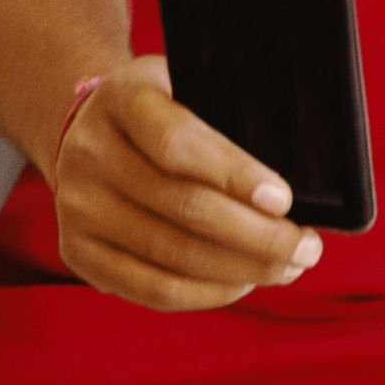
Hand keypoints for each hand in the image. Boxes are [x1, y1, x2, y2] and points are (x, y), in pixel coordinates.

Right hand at [47, 57, 321, 311]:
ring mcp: (77, 206)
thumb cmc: (161, 117)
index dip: (235, 175)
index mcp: (121, 99)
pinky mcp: (79, 253)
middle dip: (259, 236)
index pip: (178, 143)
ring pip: (175, 256)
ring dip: (244, 270)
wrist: (89, 135)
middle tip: (307, 248)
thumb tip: (286, 191)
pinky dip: (209, 294)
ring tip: (287, 268)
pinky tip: (244, 283)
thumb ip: (225, 122)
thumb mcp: (186, 90)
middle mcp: (89, 152)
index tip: (285, 200)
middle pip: (184, 208)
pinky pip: (154, 290)